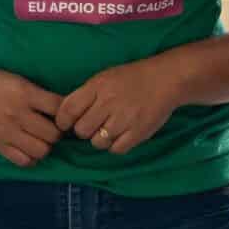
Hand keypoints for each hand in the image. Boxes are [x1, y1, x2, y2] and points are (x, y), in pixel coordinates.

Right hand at [0, 68, 63, 167]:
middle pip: (53, 134)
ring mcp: (7, 131)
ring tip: (41, 139)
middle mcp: (17, 113)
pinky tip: (29, 148)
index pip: (58, 108)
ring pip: (41, 150)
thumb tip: (67, 112)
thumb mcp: (22, 82)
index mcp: (25, 93)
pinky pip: (24, 161)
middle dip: (57, 133)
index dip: (66, 114)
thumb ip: (42, 96)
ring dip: (45, 146)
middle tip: (53, 129)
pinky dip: (31, 158)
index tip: (65, 116)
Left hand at [52, 57, 184, 156]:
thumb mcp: (104, 78)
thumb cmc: (131, 78)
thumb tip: (65, 115)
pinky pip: (116, 150)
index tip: (66, 124)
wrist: (165, 80)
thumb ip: (86, 95)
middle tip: (92, 125)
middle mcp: (108, 103)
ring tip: (108, 129)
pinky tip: (120, 135)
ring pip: (97, 143)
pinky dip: (115, 145)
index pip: (68, 110)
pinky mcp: (138, 133)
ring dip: (99, 139)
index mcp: (97, 87)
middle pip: (81, 130)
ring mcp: (124, 120)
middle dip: (83, 130)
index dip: (62, 121)